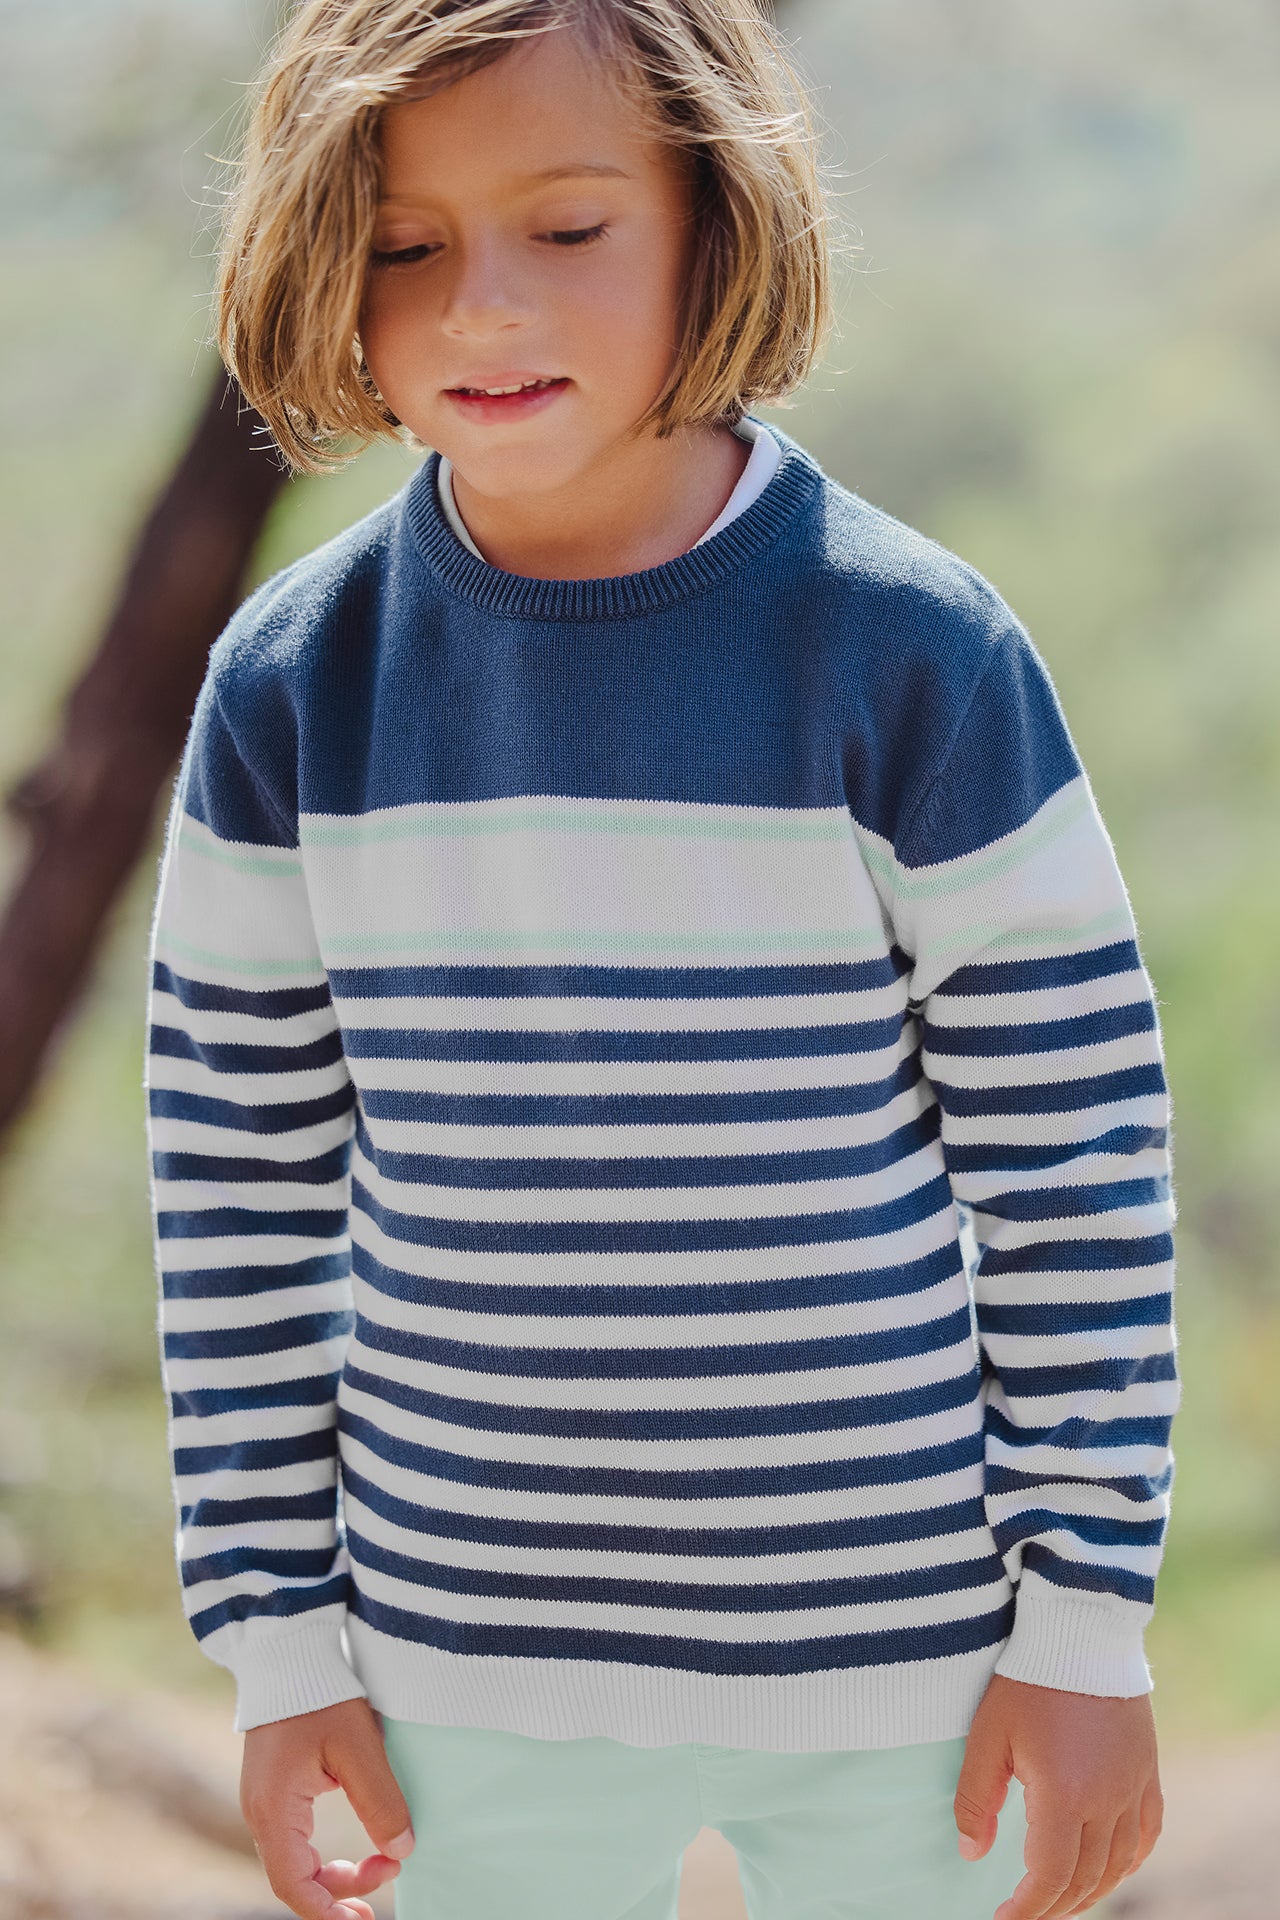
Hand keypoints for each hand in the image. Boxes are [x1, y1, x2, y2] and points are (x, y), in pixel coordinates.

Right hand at [239, 1696, 414, 1919]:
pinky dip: (323, 1854)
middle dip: (339, 1892)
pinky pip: (294, 1839)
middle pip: (295, 1877)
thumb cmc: (320, 1694)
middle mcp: (260, 1811)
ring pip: (296, 1859)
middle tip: (384, 1891)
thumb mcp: (359, 1747)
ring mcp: (264, 1800)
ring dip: (335, 1873)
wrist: (288, 1652)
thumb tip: (401, 1851)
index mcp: (275, 1810)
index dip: (328, 1910)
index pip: (294, 1885)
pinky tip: (354, 1850)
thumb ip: (380, 1802)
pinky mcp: (274, 1787)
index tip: (364, 1918)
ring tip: (380, 1869)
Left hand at [954, 1673, 1163, 1919]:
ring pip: (1118, 1863)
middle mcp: (1106, 1800)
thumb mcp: (988, 1736)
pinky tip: (1111, 1871)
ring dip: (1090, 1891)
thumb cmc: (1027, 1681)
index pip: (1048, 1876)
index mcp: (1064, 1795)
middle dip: (1054, 1906)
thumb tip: (972, 1853)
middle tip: (1028, 1914)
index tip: (1004, 1919)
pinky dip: (1128, 1862)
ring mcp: (1133, 1787)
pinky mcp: (1147, 1771)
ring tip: (1062, 1901)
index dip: (1027, 1908)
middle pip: (1085, 1878)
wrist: (1080, 1633)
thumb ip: (976, 1798)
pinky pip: (1147, 1834)